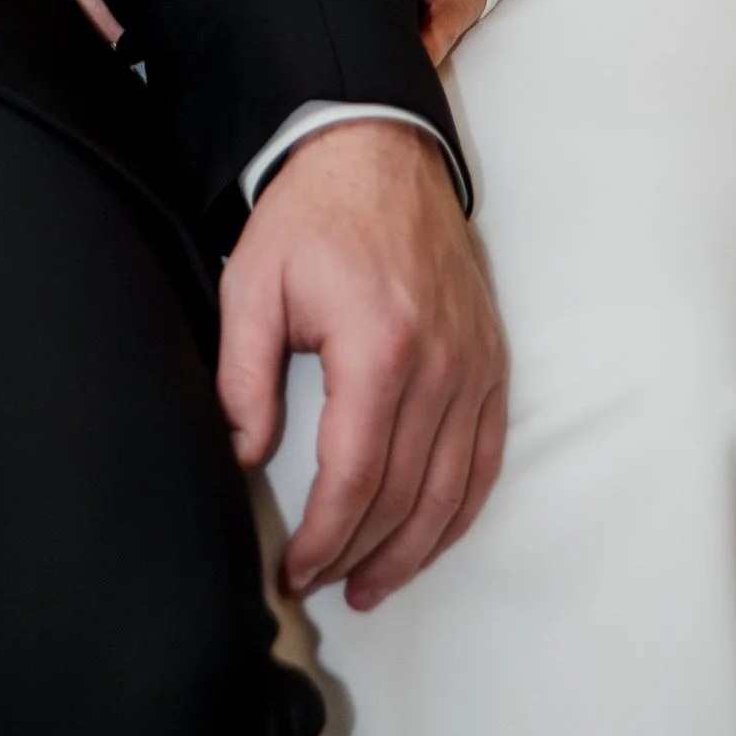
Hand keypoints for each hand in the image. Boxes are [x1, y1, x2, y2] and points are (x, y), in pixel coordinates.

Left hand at [219, 120, 505, 612]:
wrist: (379, 150)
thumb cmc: (313, 214)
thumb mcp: (253, 283)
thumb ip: (244, 377)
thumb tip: (243, 457)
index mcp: (379, 347)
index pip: (355, 477)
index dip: (323, 538)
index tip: (295, 570)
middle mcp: (440, 365)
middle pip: (403, 495)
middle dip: (358, 553)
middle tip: (321, 584)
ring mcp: (475, 365)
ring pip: (451, 491)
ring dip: (412, 551)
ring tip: (370, 584)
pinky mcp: (492, 362)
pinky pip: (486, 458)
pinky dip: (459, 510)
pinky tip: (428, 539)